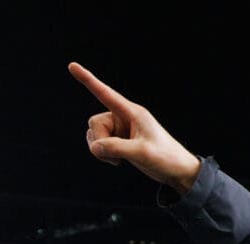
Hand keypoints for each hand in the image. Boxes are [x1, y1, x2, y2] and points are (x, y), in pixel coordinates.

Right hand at [68, 62, 201, 193]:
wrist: (177, 171)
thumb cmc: (166, 158)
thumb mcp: (142, 152)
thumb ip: (117, 148)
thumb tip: (95, 147)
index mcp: (132, 112)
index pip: (105, 93)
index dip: (88, 79)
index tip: (72, 65)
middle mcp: (124, 117)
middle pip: (95, 123)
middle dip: (100, 140)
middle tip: (117, 156)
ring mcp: (120, 129)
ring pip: (94, 134)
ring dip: (100, 149)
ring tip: (119, 160)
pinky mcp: (119, 141)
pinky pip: (98, 143)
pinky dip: (102, 153)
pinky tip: (118, 161)